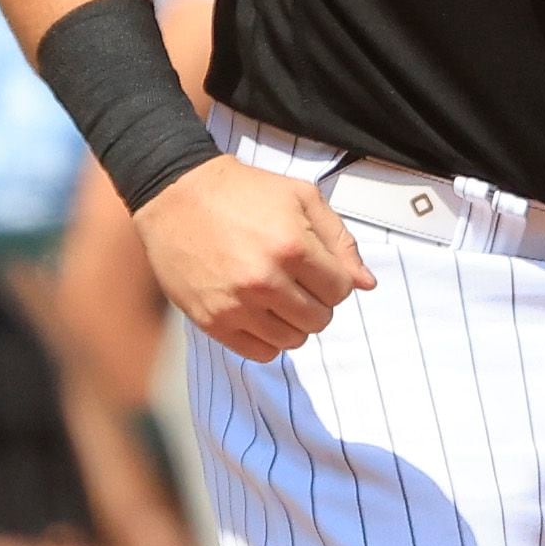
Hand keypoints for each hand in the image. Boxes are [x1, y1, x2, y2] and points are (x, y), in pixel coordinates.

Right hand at [134, 157, 374, 361]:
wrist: (178, 195)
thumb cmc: (245, 192)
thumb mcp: (303, 198)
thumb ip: (340, 241)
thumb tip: (366, 284)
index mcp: (293, 247)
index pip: (341, 291)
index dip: (335, 280)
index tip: (318, 268)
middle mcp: (264, 281)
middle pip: (319, 319)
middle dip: (318, 302)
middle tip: (299, 282)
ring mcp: (235, 305)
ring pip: (292, 340)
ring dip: (294, 322)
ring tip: (279, 297)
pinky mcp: (210, 320)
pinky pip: (258, 353)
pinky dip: (268, 339)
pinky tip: (261, 314)